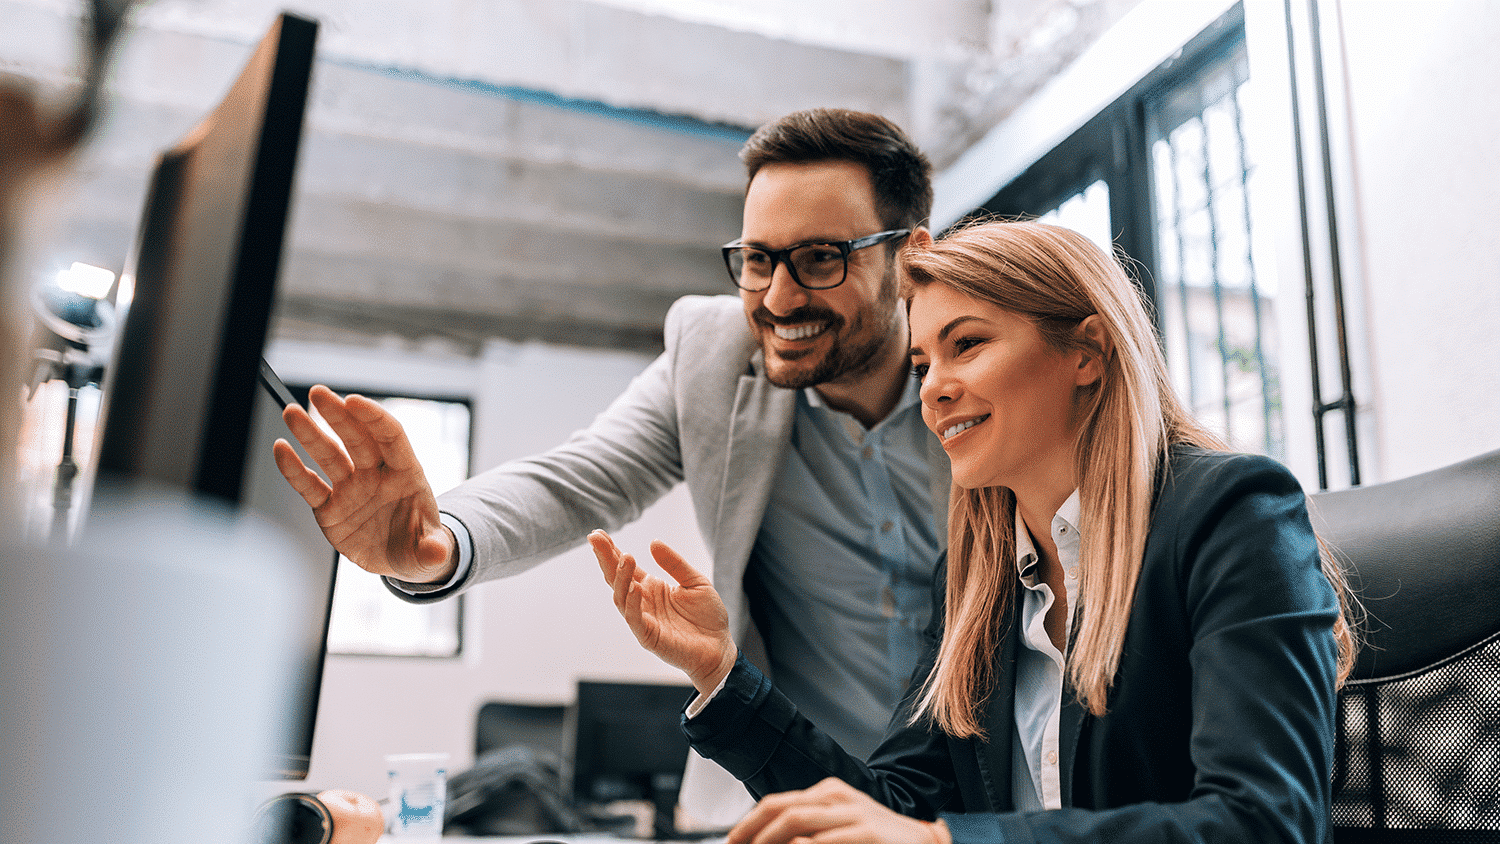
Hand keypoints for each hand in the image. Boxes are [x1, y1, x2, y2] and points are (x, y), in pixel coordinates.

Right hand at [272, 385, 456, 582]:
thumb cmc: (420, 547)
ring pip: (329, 456)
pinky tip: (281, 449)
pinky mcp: (330, 508)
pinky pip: (310, 486)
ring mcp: (351, 489)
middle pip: (357, 438)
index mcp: (406, 475)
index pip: (391, 437)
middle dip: (338, 415)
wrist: (401, 561)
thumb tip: (437, 555)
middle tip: (318, 393)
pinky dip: (294, 470)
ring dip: (310, 434)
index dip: (374, 418)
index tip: (354, 401)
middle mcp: (376, 475)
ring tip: (292, 412)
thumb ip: (432, 550)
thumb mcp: (430, 552)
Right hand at [588, 530, 735, 693]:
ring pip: (621, 597)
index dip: (611, 551)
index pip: (626, 567)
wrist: (719, 648)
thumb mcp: (695, 582)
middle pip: (616, 578)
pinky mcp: (648, 636)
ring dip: (621, 577)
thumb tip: (653, 542)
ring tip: (626, 556)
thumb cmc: (707, 617)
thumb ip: (675, 563)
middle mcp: (642, 602)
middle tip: (595, 538)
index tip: (598, 534)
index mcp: (651, 587)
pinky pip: (634, 619)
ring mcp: (643, 619)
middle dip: (605, 558)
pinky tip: (634, 587)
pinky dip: (632, 603)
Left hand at [729, 779, 950, 843]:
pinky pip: (826, 840)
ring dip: (767, 841)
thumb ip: (810, 829)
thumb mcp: (839, 828)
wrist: (926, 843)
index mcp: (827, 793)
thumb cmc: (879, 841)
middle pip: (779, 809)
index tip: (732, 843)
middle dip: (749, 833)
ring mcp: (853, 813)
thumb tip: (771, 839)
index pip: (774, 804)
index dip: (747, 825)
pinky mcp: (868, 833)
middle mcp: (837, 797)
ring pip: (796, 821)